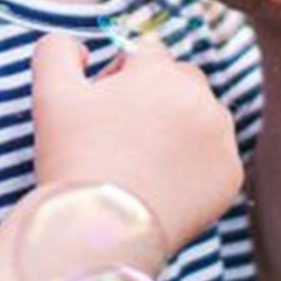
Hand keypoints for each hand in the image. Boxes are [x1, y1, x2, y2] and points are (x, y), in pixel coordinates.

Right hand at [29, 33, 243, 253]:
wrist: (98, 233)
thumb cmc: (71, 160)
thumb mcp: (49, 95)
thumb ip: (56, 50)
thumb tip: (81, 47)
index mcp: (160, 71)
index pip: (144, 55)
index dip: (118, 80)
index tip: (102, 113)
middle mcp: (201, 98)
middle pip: (179, 81)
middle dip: (155, 98)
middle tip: (121, 138)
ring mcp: (221, 138)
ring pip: (200, 117)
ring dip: (178, 129)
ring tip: (141, 164)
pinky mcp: (231, 176)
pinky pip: (214, 157)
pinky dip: (194, 166)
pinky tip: (162, 186)